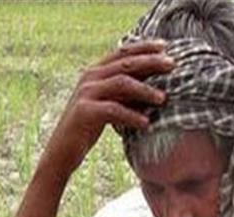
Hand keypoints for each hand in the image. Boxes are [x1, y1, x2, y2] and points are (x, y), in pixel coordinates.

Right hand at [42, 40, 173, 178]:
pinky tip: (146, 123)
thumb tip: (158, 92)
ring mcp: (86, 94)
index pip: (122, 52)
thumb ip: (126, 96)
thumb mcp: (109, 107)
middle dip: (151, 62)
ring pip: (121, 83)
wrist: (61, 152)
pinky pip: (113, 110)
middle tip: (172, 65)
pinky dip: (132, 116)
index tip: (166, 47)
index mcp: (94, 72)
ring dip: (145, 90)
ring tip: (163, 98)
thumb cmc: (87, 129)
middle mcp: (89, 78)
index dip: (145, 47)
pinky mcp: (84, 112)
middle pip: (125, 63)